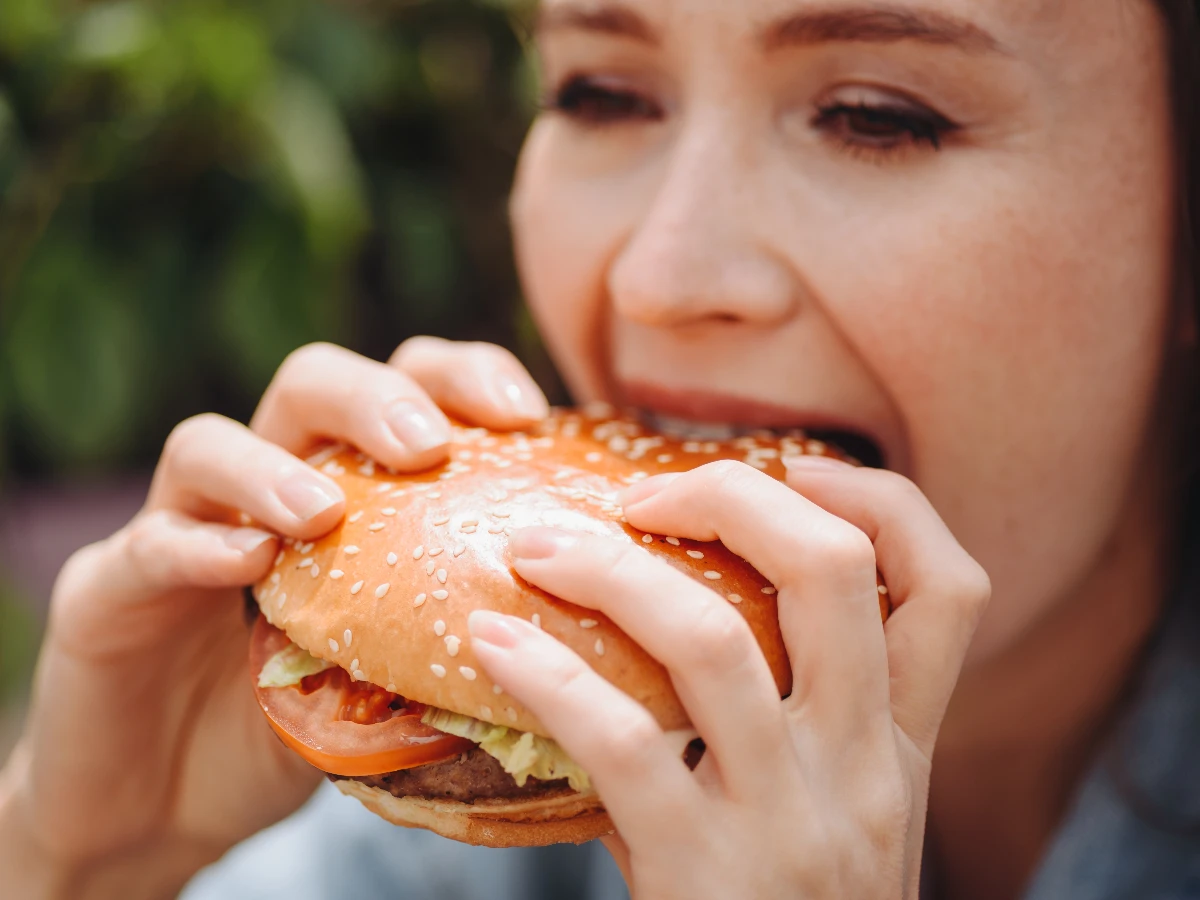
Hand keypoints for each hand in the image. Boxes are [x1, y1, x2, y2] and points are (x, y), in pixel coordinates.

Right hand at [0, 338, 546, 898]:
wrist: (174, 799)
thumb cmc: (305, 719)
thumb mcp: (401, 667)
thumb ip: (457, 621)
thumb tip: (570, 602)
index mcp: (346, 482)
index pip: (404, 388)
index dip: (463, 376)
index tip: (525, 409)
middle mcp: (265, 483)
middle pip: (310, 381)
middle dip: (375, 395)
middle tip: (426, 445)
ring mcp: (181, 526)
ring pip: (207, 443)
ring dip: (272, 467)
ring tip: (324, 511)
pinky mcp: (111, 590)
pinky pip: (149, 545)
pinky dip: (197, 545)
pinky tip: (246, 562)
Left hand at [466, 456, 988, 898]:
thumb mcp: (827, 813)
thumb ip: (791, 719)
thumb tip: (671, 596)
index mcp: (900, 745)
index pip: (950, 587)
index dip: (880, 502)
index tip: (791, 469)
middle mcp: (863, 769)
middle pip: (833, 571)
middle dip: (731, 497)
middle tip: (641, 494)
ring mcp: (790, 818)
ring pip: (713, 639)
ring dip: (608, 572)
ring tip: (532, 547)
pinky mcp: (705, 872)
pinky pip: (622, 741)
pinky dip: (547, 675)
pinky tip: (491, 642)